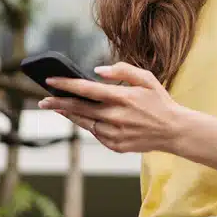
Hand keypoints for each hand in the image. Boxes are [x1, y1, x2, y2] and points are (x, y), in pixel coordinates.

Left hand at [40, 62, 189, 153]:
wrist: (174, 131)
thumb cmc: (159, 102)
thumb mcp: (146, 79)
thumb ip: (122, 70)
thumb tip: (97, 70)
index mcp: (123, 97)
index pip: (87, 89)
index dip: (66, 84)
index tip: (50, 81)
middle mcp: (117, 116)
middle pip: (79, 108)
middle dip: (58, 103)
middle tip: (42, 101)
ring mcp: (115, 133)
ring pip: (85, 123)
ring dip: (70, 115)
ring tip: (58, 108)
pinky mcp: (116, 145)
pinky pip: (96, 134)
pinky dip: (88, 125)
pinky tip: (82, 118)